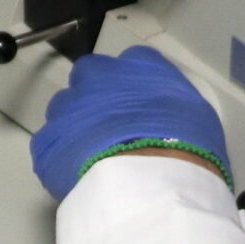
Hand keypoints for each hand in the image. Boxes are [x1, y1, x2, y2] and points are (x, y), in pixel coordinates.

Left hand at [31, 46, 231, 203]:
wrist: (150, 180)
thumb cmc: (186, 146)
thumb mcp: (198, 116)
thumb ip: (175, 106)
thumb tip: (170, 118)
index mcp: (140, 65)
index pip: (132, 63)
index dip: (134, 85)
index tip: (140, 106)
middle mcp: (99, 75)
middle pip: (91, 77)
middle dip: (97, 97)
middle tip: (113, 128)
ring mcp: (68, 106)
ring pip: (65, 109)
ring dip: (76, 126)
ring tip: (94, 157)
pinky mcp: (47, 141)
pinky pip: (50, 145)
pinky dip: (61, 158)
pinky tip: (79, 175)